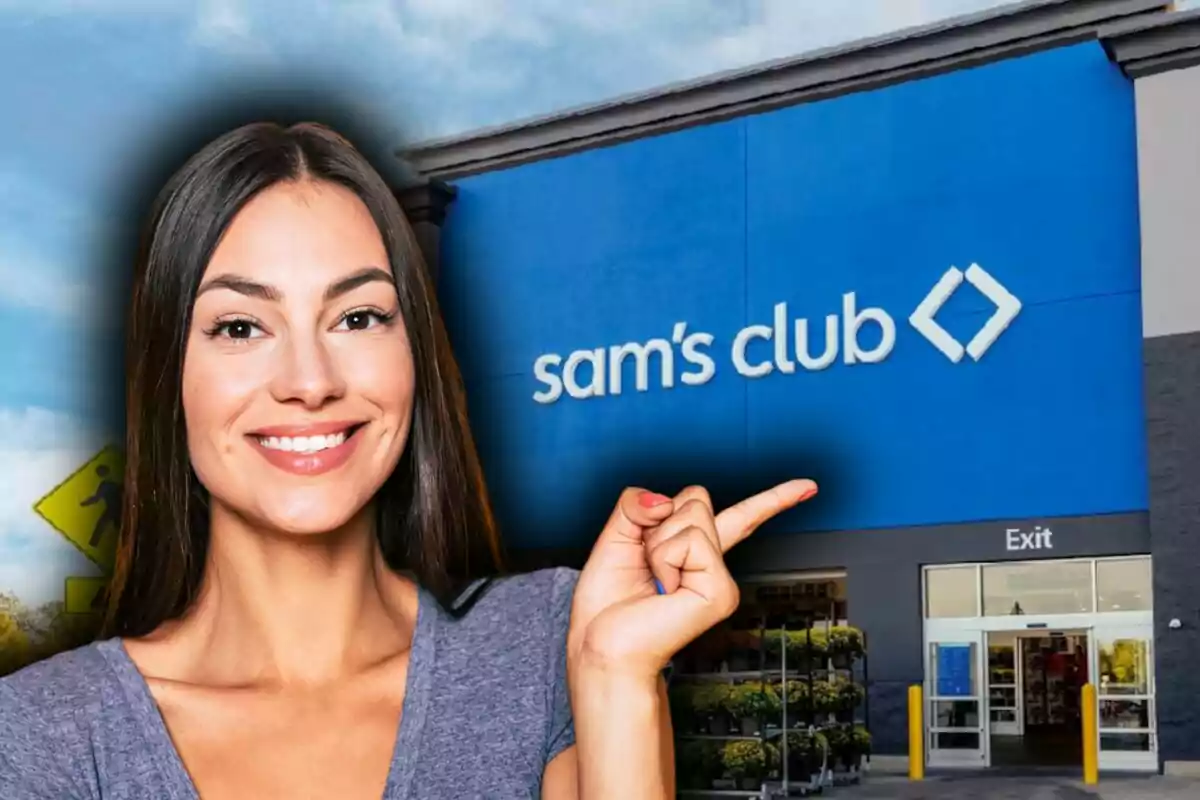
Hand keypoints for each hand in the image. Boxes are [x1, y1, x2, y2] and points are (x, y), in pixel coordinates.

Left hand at [567, 479, 817, 678]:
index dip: (774, 498)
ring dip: (657, 542)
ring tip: (654, 579)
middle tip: (648, 564)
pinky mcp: (721, 591)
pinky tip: (665, 589)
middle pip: (696, 497)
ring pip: (692, 514)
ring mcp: (720, 578)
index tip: (808, 486)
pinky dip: (664, 558)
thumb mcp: (615, 536)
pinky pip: (689, 541)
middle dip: (660, 519)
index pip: (740, 516)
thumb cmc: (607, 604)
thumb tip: (665, 500)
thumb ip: (636, 504)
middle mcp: (712, 563)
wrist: (602, 644)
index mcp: (694, 551)